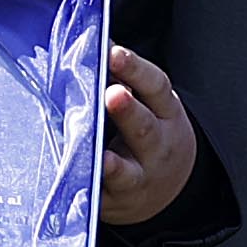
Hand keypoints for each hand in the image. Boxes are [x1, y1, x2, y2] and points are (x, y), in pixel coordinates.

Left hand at [98, 44, 196, 227]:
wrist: (166, 190)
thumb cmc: (151, 135)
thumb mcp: (152, 105)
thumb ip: (128, 79)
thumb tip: (97, 42)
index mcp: (166, 114)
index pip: (156, 87)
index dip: (135, 70)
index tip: (114, 54)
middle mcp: (158, 148)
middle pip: (145, 129)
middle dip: (129, 113)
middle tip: (112, 95)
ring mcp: (140, 179)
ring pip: (127, 174)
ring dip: (114, 166)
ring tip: (103, 158)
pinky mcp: (118, 204)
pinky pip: (102, 200)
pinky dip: (92, 196)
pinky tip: (80, 189)